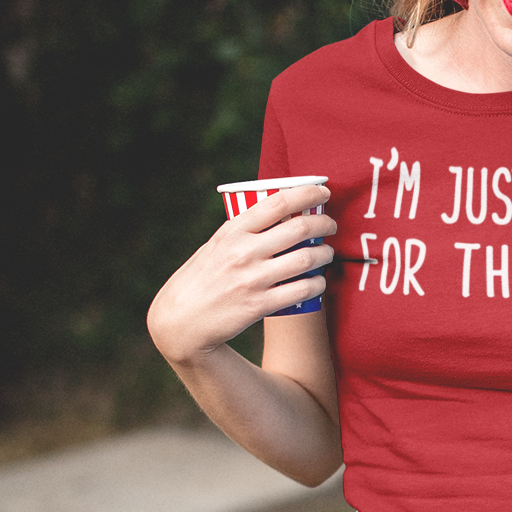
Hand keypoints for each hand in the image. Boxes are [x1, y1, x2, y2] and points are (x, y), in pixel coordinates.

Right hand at [148, 185, 335, 365]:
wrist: (181, 320)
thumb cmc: (202, 279)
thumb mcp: (216, 246)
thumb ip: (243, 231)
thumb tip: (277, 214)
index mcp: (232, 231)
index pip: (278, 202)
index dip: (307, 193)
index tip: (323, 191)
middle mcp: (243, 252)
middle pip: (299, 228)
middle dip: (324, 223)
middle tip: (330, 224)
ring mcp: (253, 279)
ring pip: (306, 259)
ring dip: (326, 254)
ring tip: (327, 253)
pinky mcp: (260, 305)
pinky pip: (302, 290)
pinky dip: (318, 283)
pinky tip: (320, 281)